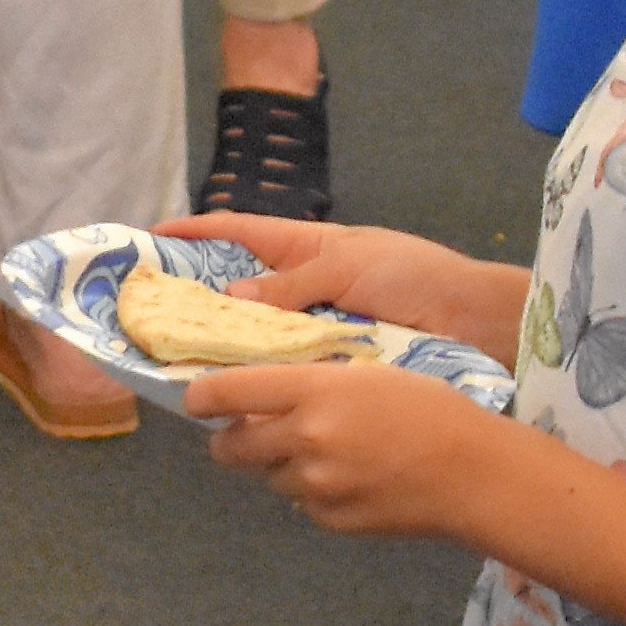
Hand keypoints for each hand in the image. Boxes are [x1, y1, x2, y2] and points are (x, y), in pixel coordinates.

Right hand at [156, 206, 510, 343]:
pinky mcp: (331, 364)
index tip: (152, 238)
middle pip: (240, 289)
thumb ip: (290, 283)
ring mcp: (317, 327)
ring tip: (177, 360)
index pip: (242, 233)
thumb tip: (230, 295)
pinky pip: (286, 368)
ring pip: (258, 335)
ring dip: (224, 345)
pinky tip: (231, 392)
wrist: (474, 324)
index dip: (197, 232)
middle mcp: (306, 287)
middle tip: (151, 314)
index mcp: (311, 247)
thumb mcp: (349, 267)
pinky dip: (260, 377)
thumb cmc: (416, 278)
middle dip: (198, 296)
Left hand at [181, 357, 506, 536]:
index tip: (195, 399)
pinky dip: (313, 493)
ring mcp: (315, 485)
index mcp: (314, 392)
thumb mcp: (369, 375)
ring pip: (269, 477)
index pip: (227, 393)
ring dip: (280, 466)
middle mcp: (304, 439)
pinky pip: (302, 505)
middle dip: (230, 441)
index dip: (201, 397)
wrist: (474, 474)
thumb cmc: (431, 411)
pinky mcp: (330, 520)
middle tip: (243, 433)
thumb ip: (313, 386)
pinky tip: (351, 479)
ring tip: (326, 453)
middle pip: (230, 447)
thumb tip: (264, 398)